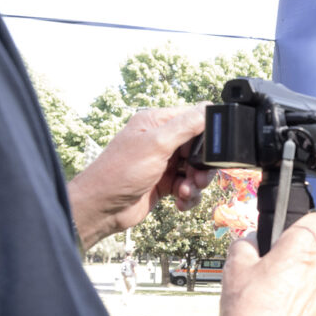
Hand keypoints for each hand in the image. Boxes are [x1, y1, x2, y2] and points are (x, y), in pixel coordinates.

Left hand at [68, 105, 214, 247]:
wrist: (102, 208)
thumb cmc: (120, 172)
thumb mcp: (156, 144)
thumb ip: (185, 126)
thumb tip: (209, 107)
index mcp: (156, 123)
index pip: (193, 118)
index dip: (207, 134)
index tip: (213, 150)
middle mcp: (161, 140)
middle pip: (199, 148)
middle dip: (203, 165)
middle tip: (199, 178)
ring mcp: (164, 163)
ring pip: (195, 169)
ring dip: (196, 184)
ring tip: (186, 192)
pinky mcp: (165, 183)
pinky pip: (188, 186)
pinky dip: (188, 196)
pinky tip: (180, 201)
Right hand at [219, 214, 315, 315]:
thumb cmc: (251, 309)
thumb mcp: (235, 267)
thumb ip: (245, 245)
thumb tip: (250, 241)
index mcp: (303, 244)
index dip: (304, 225)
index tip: (289, 235)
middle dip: (302, 253)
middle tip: (277, 265)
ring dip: (307, 278)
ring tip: (279, 293)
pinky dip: (310, 300)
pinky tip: (288, 311)